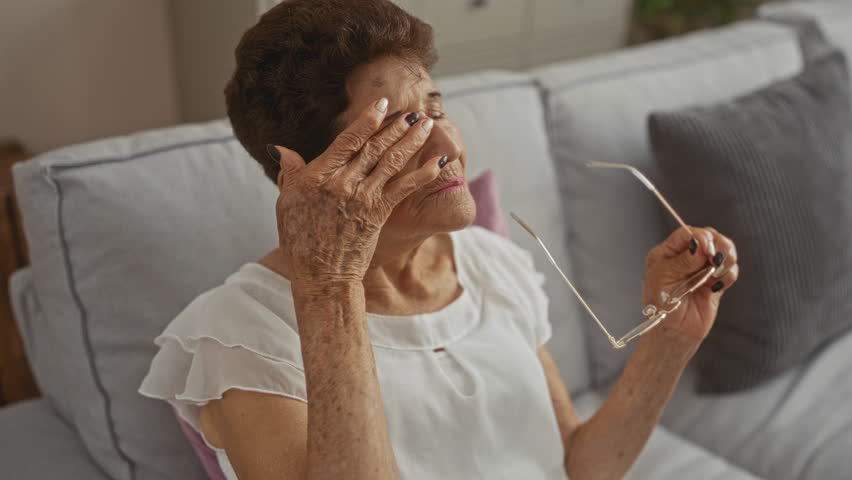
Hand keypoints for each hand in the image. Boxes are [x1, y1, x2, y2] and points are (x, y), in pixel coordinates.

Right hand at [270, 98, 446, 284]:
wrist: (321, 274)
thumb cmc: (301, 240)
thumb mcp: (287, 203)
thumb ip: (291, 173)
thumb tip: (281, 149)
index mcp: (317, 176)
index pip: (347, 140)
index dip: (367, 120)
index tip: (383, 104)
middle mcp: (341, 183)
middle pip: (373, 147)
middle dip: (395, 126)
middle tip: (412, 111)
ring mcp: (362, 197)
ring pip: (390, 161)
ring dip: (411, 141)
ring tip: (426, 125)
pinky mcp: (378, 213)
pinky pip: (404, 188)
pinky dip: (422, 173)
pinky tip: (438, 160)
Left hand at [641, 226, 739, 347]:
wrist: (674, 333)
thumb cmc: (660, 306)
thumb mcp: (664, 279)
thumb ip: (682, 261)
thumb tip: (699, 243)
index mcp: (667, 252)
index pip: (687, 232)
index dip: (700, 236)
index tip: (705, 248)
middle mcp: (686, 257)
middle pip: (710, 236)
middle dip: (717, 245)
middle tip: (714, 261)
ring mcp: (702, 268)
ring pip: (724, 250)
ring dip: (726, 259)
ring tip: (716, 273)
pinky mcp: (716, 281)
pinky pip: (730, 270)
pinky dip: (728, 275)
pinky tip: (716, 287)